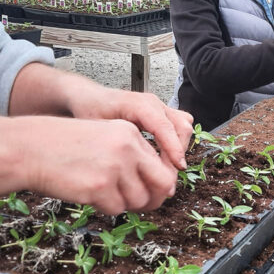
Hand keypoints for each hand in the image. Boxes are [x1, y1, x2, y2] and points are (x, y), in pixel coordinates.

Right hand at [14, 117, 178, 213]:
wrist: (28, 149)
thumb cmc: (65, 147)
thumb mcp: (105, 139)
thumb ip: (134, 158)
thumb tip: (167, 188)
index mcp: (130, 133)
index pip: (162, 165)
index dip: (159, 183)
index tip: (152, 192)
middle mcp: (127, 148)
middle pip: (162, 184)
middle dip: (155, 199)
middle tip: (142, 205)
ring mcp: (114, 167)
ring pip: (138, 200)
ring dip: (124, 203)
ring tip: (102, 193)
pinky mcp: (99, 187)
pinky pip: (116, 209)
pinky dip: (104, 207)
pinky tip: (87, 193)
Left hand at [68, 88, 192, 170]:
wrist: (89, 98)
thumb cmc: (90, 111)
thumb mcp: (99, 129)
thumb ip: (117, 145)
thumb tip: (136, 167)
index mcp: (137, 104)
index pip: (163, 126)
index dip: (173, 148)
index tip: (178, 167)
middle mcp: (152, 103)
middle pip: (180, 126)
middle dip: (179, 151)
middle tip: (169, 175)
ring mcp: (159, 107)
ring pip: (184, 126)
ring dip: (180, 148)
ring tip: (168, 168)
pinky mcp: (162, 113)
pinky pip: (179, 126)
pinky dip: (178, 143)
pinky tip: (166, 158)